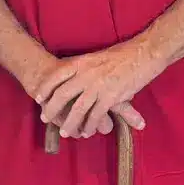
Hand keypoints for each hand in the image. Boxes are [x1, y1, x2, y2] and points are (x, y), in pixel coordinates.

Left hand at [34, 40, 158, 138]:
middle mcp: (87, 73)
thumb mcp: (99, 56)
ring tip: (65, 132)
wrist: (146, 52)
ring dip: (69, 123)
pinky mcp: (111, 97)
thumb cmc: (125, 53)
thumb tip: (76, 74)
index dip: (46, 87)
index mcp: (83, 61)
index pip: (57, 75)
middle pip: (62, 94)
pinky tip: (87, 132)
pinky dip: (89, 126)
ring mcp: (98, 86)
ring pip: (77, 109)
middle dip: (52, 108)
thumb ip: (86, 66)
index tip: (38, 97)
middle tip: (45, 117)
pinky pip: (95, 115)